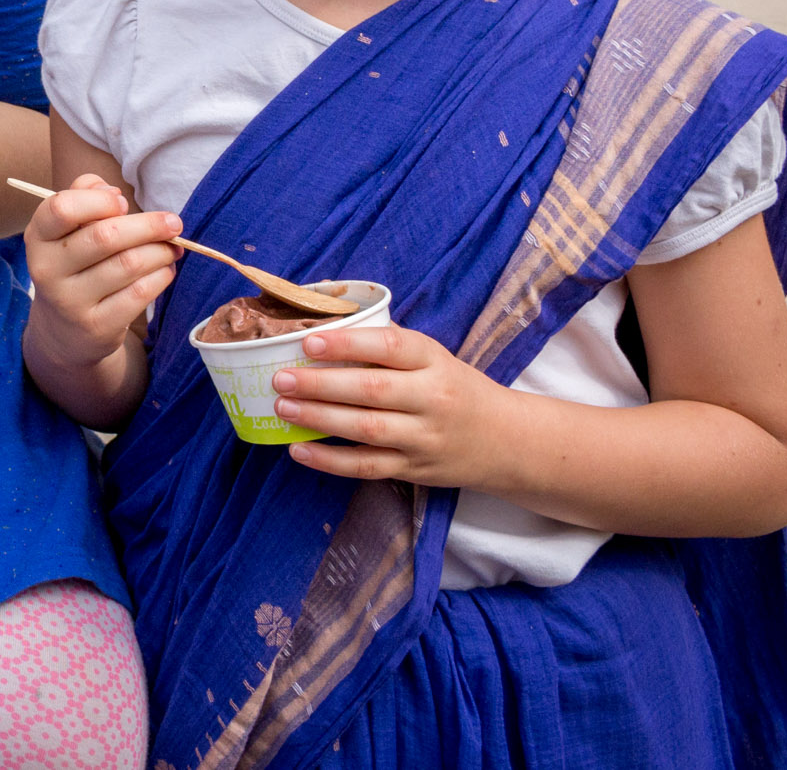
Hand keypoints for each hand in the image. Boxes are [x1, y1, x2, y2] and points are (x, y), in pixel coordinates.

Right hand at [22, 175, 179, 373]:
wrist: (65, 331)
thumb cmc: (75, 264)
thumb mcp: (68, 229)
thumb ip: (84, 195)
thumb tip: (113, 192)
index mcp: (38, 237)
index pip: (62, 208)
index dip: (99, 200)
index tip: (123, 202)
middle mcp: (47, 269)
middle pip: (105, 236)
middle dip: (149, 225)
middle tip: (174, 223)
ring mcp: (70, 301)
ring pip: (129, 264)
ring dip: (161, 251)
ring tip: (172, 248)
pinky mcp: (96, 326)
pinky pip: (139, 293)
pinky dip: (161, 276)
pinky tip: (165, 270)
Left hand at [275, 325, 511, 487]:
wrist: (506, 440)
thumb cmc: (454, 388)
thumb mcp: (432, 357)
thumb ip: (386, 342)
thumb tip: (326, 316)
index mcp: (434, 361)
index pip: (389, 347)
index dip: (347, 344)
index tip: (308, 342)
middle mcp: (432, 399)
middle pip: (371, 391)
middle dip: (321, 384)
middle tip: (281, 378)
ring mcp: (424, 438)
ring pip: (367, 430)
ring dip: (319, 419)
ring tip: (283, 407)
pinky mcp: (415, 470)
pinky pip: (368, 467)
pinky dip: (330, 462)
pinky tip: (298, 450)